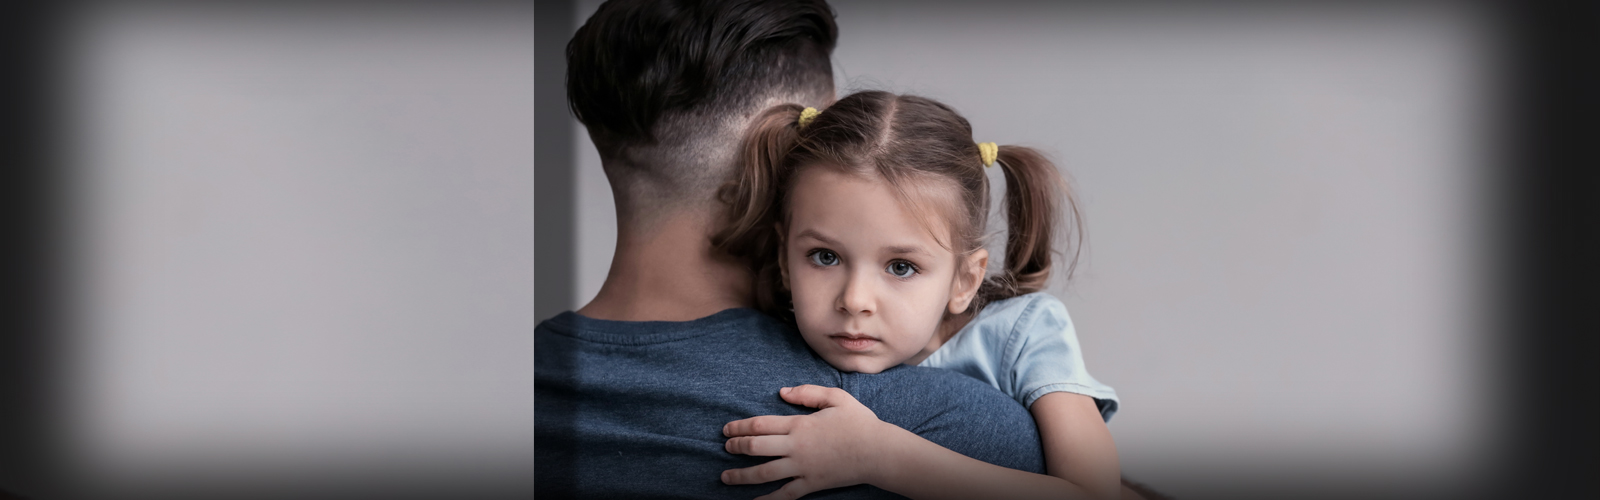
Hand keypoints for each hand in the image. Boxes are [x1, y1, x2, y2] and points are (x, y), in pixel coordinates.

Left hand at [721, 385, 902, 499]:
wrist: (879, 452)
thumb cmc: (860, 422)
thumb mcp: (836, 398)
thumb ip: (807, 392)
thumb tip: (782, 392)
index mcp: (800, 425)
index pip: (760, 425)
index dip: (739, 427)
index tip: (726, 429)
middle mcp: (797, 448)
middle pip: (756, 447)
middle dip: (736, 447)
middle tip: (725, 448)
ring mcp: (803, 468)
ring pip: (764, 473)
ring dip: (741, 475)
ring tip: (725, 477)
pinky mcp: (811, 484)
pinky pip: (785, 495)